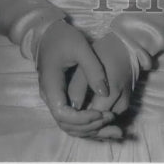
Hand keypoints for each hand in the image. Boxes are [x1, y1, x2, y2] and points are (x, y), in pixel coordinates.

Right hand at [36, 19, 122, 139]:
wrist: (48, 32)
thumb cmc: (63, 38)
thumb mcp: (80, 48)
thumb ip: (93, 69)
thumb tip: (105, 93)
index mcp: (51, 86)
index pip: (63, 115)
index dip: (83, 119)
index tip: (102, 113)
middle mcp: (50, 98)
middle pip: (67, 125)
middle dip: (90, 127)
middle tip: (112, 120)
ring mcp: (55, 99)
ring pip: (70, 125)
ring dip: (91, 129)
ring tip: (115, 131)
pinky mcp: (62, 98)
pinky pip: (73, 117)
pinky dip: (88, 123)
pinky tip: (106, 124)